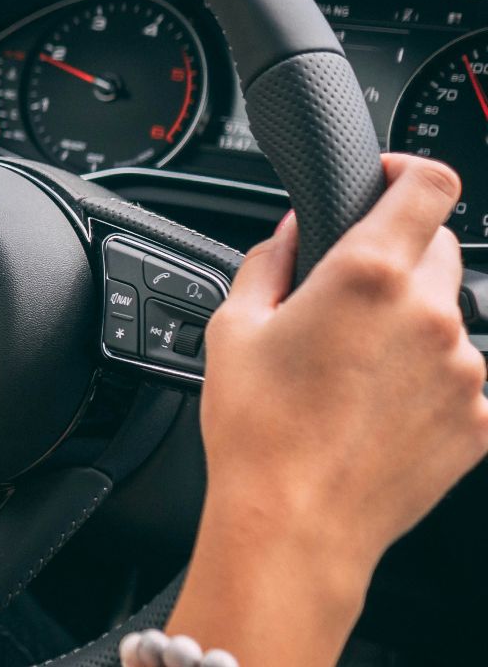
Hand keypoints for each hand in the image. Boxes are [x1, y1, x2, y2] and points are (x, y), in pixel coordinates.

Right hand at [167, 153, 487, 662]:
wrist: (296, 525)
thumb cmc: (257, 431)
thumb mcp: (233, 326)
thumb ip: (271, 259)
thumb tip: (296, 231)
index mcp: (368, 275)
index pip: (431, 184)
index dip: (409, 170)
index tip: (387, 181)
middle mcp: (430, 314)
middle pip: (439, 247)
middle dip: (397, 254)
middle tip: (346, 294)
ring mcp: (464, 370)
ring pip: (447, 315)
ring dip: (409, 322)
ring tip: (352, 369)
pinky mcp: (478, 419)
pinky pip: (458, 374)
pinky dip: (424, 377)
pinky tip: (372, 407)